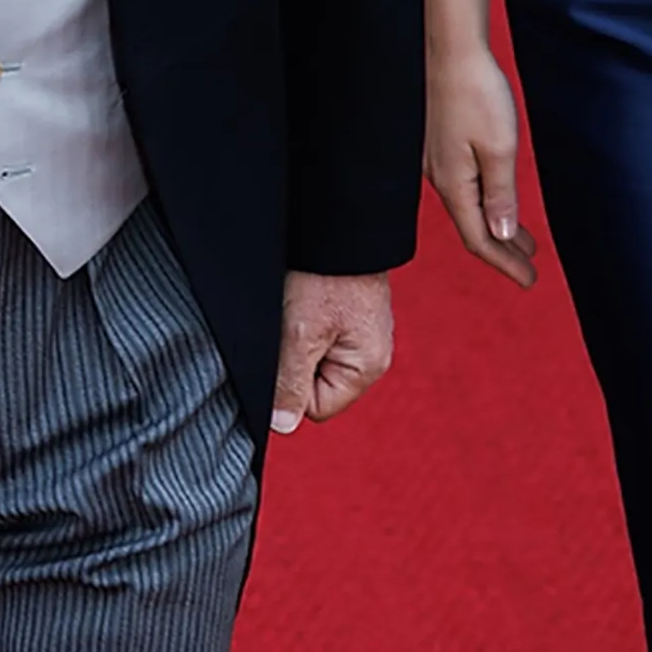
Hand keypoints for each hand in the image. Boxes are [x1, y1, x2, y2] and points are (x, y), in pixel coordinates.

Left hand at [271, 271, 394, 433]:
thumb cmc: (325, 276)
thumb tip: (282, 426)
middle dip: (296, 362)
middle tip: (294, 325)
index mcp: (367, 368)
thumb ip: (291, 382)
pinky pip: (318, 337)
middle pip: (315, 386)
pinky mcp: (349, 318)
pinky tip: (305, 300)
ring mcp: (361, 337)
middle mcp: (370, 357)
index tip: (288, 350)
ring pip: (313, 360)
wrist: (338, 225)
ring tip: (300, 309)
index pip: (316, 407)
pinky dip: (305, 323)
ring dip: (299, 340)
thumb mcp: (300, 334)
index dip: (292, 386)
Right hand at [426, 47, 537, 285]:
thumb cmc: (475, 93)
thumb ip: (499, 194)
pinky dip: (485, 201)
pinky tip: (497, 196)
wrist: (449, 48)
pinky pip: (463, 185)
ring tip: (522, 240)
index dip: (504, 263)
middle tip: (529, 268)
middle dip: (503, 250)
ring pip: (469, 205)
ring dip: (496, 225)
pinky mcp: (440, 142)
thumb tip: (500, 234)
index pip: (479, 238)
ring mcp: (437, 160)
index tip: (530, 280)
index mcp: (453, 184)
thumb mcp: (498, 148)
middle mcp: (440, 177)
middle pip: (473, 226)